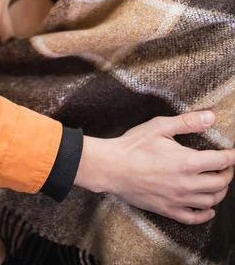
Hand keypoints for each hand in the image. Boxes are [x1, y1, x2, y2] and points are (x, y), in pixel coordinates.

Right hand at [74, 111, 234, 224]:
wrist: (112, 167)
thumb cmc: (133, 145)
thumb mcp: (160, 126)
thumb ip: (187, 122)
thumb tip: (210, 117)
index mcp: (187, 162)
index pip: (221, 161)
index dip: (231, 156)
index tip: (233, 152)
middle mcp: (186, 184)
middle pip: (220, 183)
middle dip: (228, 174)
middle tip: (227, 166)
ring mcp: (178, 199)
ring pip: (210, 201)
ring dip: (220, 192)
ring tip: (219, 183)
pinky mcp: (167, 209)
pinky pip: (193, 218)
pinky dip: (205, 215)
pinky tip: (209, 209)